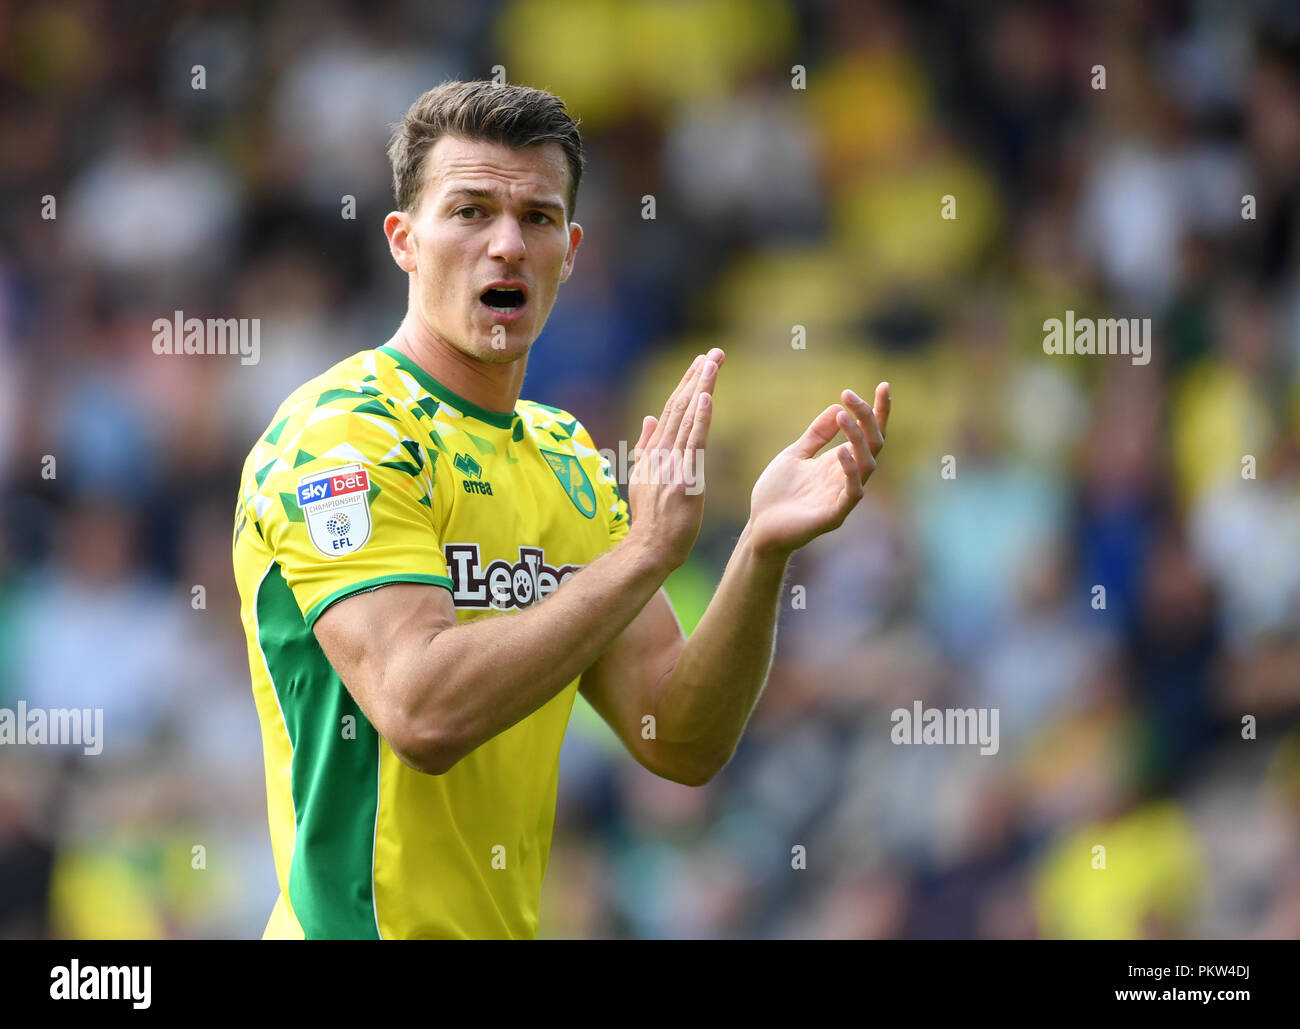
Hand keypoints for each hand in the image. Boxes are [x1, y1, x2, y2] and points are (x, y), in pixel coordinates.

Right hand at [626, 347, 724, 571]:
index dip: (686, 384)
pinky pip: (694, 442)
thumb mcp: (642, 479)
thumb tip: (648, 417)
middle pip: (680, 407)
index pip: (671, 410)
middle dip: (697, 377)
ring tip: (713, 363)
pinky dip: (700, 417)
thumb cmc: (650, 520)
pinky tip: (707, 397)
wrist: (650, 548)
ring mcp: (673, 464)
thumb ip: (645, 447)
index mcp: (654, 451)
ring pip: (688, 418)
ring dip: (701, 387)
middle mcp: (662, 452)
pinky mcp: (686, 478)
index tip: (700, 363)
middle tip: (714, 353)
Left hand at [748, 383, 890, 557]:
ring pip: (867, 466)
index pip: (868, 434)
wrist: (759, 527)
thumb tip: (836, 408)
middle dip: (867, 418)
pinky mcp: (834, 516)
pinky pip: (852, 493)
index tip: (882, 385)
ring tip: (842, 416)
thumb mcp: (795, 455)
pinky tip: (842, 452)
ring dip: (857, 439)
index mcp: (840, 463)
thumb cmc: (777, 494)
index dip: (878, 411)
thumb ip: (816, 435)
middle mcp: (848, 478)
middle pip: (873, 445)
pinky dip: (850, 471)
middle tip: (850, 396)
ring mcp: (843, 497)